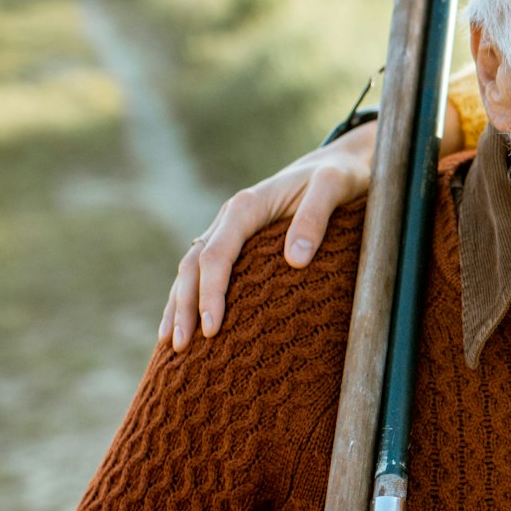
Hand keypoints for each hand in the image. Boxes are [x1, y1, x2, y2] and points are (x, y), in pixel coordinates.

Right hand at [158, 122, 377, 349]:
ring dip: (178, 305)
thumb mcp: (334, 187)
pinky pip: (205, 270)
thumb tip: (295, 260)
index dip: (211, 292)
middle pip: (194, 265)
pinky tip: (186, 324)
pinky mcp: (237, 242)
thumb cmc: (338, 176)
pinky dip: (190, 297)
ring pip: (191, 269)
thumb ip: (315, 217)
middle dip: (184, 306)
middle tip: (181, 347)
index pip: (217, 255)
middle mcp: (230, 217)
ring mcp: (229, 230)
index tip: (212, 328)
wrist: (338, 163)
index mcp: (247, 206)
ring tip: (172, 345)